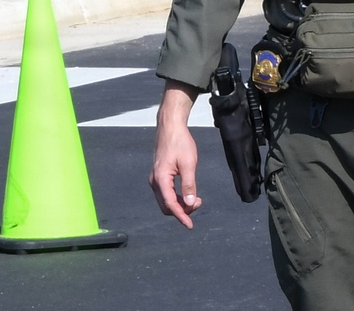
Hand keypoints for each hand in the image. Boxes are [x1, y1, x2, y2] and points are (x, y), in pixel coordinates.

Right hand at [149, 81, 202, 227]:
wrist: (170, 127)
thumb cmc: (180, 143)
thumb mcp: (188, 163)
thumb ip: (189, 185)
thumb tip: (190, 203)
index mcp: (160, 180)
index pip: (170, 205)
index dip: (181, 216)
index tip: (190, 225)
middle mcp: (154, 182)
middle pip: (166, 206)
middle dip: (182, 210)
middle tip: (199, 203)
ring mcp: (155, 179)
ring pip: (166, 200)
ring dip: (180, 204)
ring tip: (196, 199)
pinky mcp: (159, 175)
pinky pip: (166, 193)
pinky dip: (176, 197)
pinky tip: (187, 193)